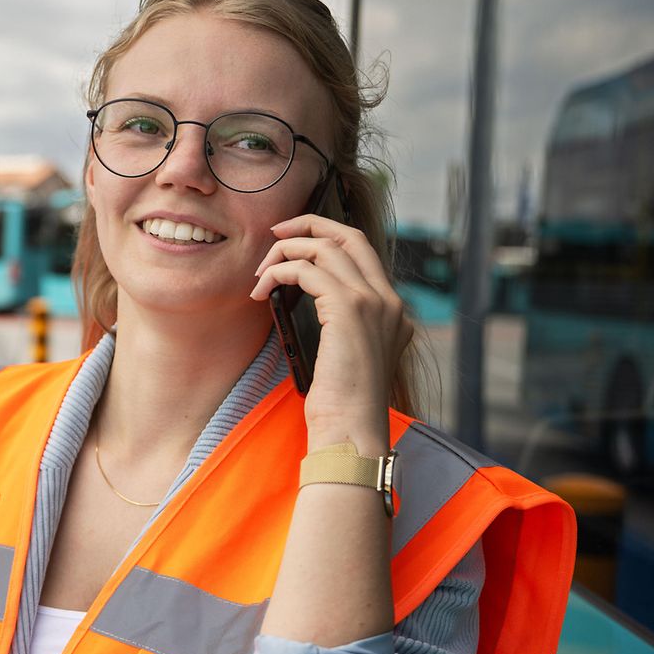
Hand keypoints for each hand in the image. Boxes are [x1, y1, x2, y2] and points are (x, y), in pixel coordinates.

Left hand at [250, 213, 412, 448]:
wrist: (352, 430)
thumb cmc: (342, 404)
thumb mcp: (348, 356)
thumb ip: (342, 325)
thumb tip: (308, 299)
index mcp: (392, 310)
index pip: (362, 252)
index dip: (327, 236)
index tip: (294, 240)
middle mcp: (389, 300)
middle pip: (349, 236)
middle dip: (310, 224)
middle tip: (276, 232)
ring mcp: (374, 302)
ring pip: (325, 248)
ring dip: (285, 253)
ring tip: (261, 274)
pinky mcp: (351, 310)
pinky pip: (307, 270)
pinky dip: (279, 273)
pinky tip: (262, 291)